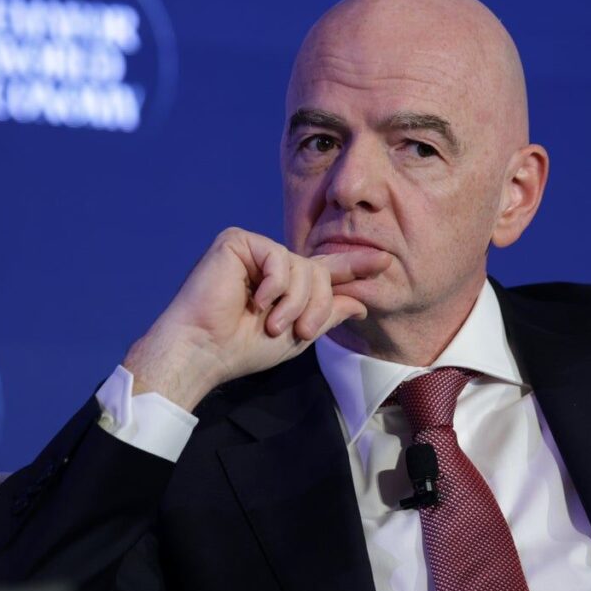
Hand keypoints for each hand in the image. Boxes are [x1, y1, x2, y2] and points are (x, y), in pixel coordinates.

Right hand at [122, 227, 391, 411]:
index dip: (354, 266)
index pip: (325, 270)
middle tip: (297, 330)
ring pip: (301, 266)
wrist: (205, 350)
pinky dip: (273, 286)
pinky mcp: (237, 241)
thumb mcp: (297, 335)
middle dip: (314, 305)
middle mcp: (271, 264)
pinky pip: (278, 258)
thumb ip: (327, 315)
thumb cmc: (242, 348)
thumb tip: (360, 303)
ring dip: (293, 302)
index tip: (384, 261)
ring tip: (271, 322)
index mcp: (285, 284)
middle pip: (318, 272)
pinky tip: (254, 301)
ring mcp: (254, 250)